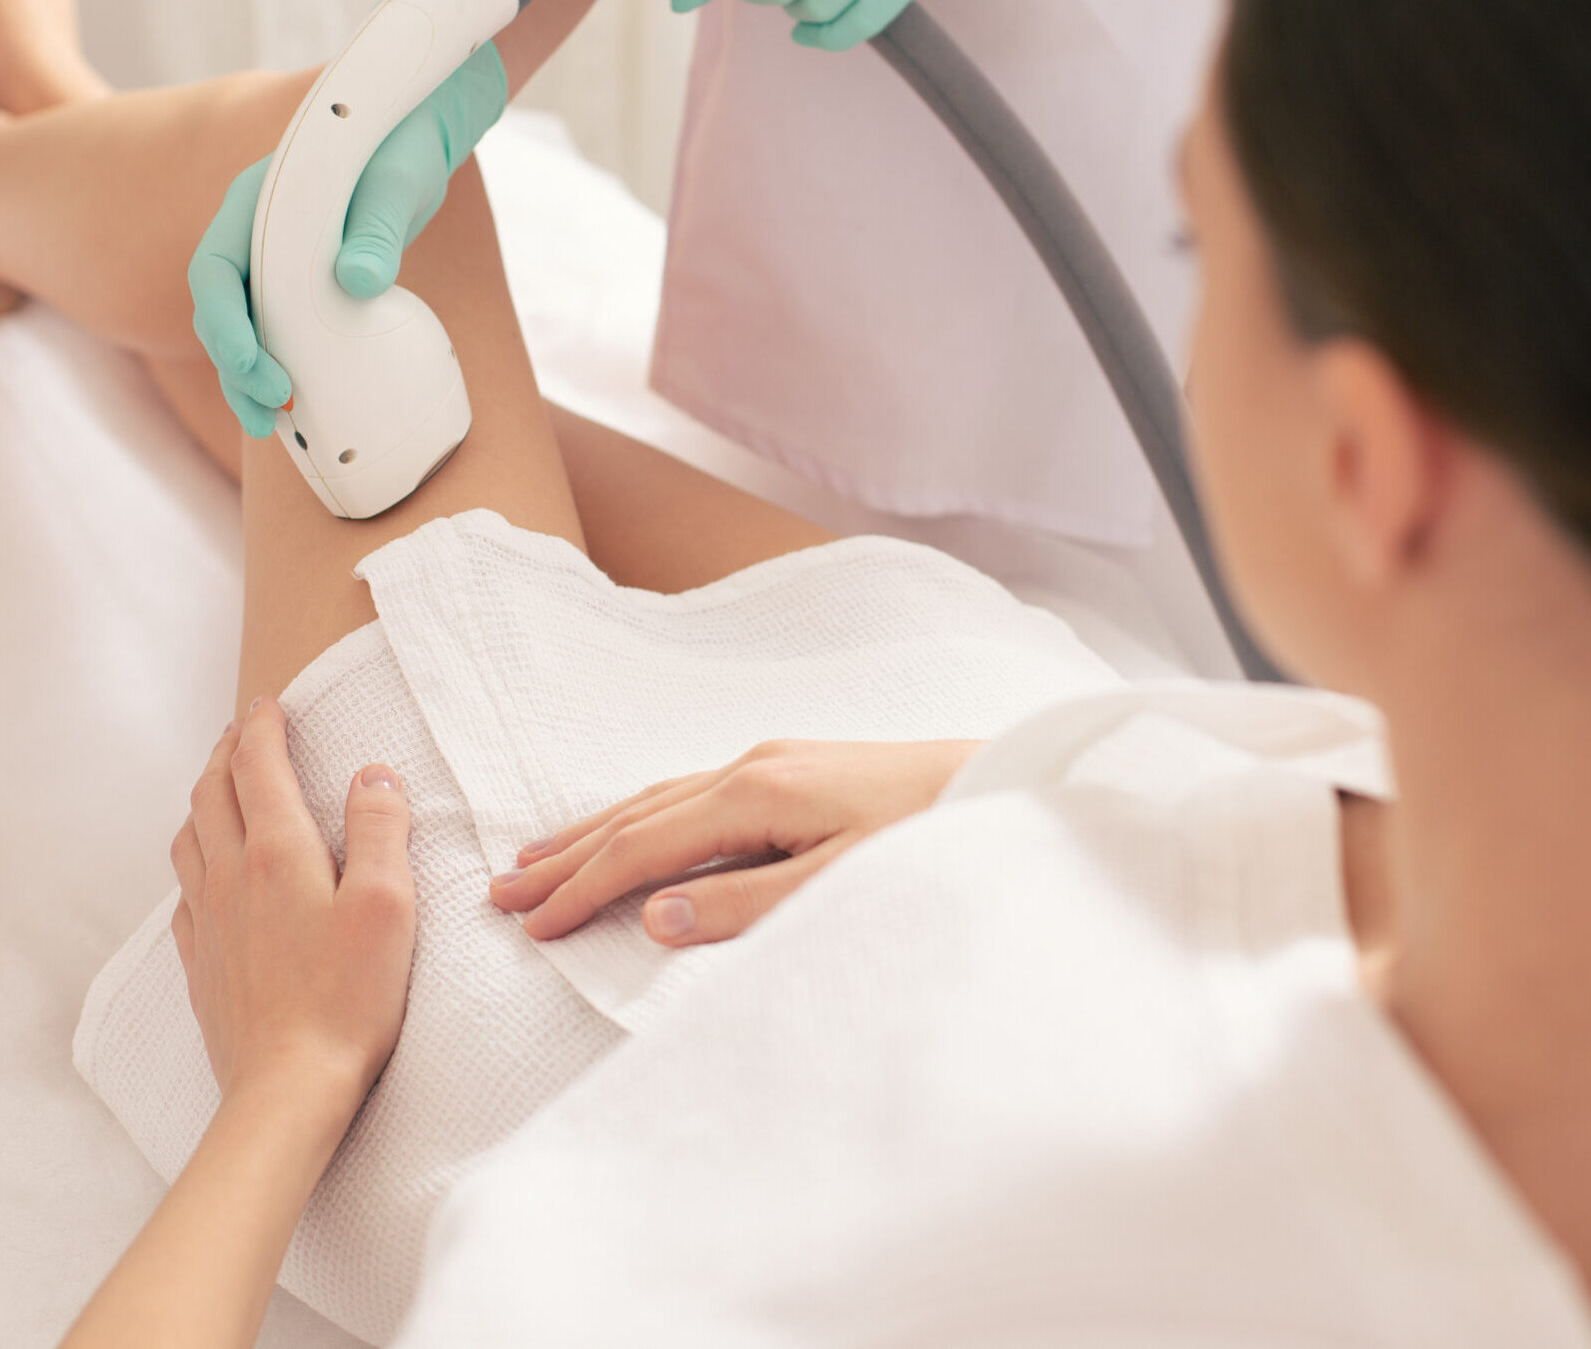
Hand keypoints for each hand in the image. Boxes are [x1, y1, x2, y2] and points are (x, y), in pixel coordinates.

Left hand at [169, 701, 416, 1114]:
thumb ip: (382, 828)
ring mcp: (211, 922)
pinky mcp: (204, 964)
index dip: (262, 727)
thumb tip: (373, 774)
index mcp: (278, 853)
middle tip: (244, 730)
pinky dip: (195, 858)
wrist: (288, 1087)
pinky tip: (210, 873)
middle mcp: (232, 878)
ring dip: (203, 799)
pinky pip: (185, 892)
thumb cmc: (348, 997)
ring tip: (221, 787)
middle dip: (226, 752)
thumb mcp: (388, 903)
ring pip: (189, 839)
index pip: (257, 768)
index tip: (270, 704)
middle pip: (211, 794)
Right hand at [188, 41, 507, 436]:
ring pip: (245, 326)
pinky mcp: (303, 281)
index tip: (255, 367)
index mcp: (254, 203)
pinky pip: (281, 329)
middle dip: (237, 366)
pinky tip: (302, 409)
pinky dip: (283, 366)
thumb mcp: (395, 184)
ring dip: (250, 377)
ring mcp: (274, 258)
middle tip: (273, 411)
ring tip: (274, 426)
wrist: (418, 137)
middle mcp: (252, 233)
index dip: (224, 324)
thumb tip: (358, 282)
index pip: (214, 271)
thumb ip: (376, 229)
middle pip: (221, 310)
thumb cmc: (403, 150)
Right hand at [489, 738, 981, 945]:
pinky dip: (642, 812)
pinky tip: (631, 824)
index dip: (584, 887)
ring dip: (595, 829)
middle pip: (637, 813)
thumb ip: (747, 903)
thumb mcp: (841, 880)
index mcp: (758, 793)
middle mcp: (752, 766)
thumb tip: (657, 918)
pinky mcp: (788, 766)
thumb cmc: (928, 832)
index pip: (647, 845)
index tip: (531, 923)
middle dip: (568, 854)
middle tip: (501, 889)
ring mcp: (769, 760)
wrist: (997, 778)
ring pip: (658, 796)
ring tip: (538, 855)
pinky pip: (689, 790)